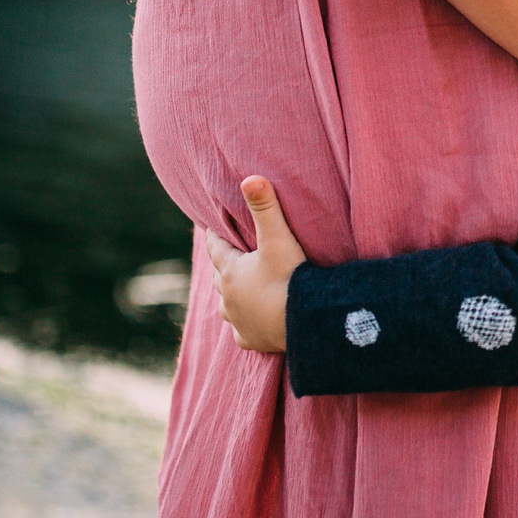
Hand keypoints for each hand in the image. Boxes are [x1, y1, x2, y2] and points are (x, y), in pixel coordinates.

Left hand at [203, 176, 308, 352]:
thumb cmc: (291, 277)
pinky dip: (244, 326)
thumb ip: (265, 207)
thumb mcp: (279, 239)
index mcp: (232, 272)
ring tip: (237, 291)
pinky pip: (241, 333)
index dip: (214, 236)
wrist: (307, 321)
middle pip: (219, 278)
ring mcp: (239, 322)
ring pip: (226, 307)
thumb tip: (250, 177)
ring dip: (231, 297)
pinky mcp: (252, 340)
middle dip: (222, 266)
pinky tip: (250, 325)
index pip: (216, 249)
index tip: (210, 227)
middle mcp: (229, 298)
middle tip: (226, 257)